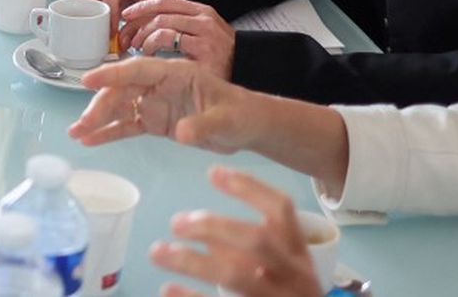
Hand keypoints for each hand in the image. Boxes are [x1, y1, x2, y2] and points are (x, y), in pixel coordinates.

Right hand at [69, 56, 256, 151]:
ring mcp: (155, 103)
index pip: (138, 69)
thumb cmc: (240, 114)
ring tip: (77, 133)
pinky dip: (109, 133)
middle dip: (100, 106)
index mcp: (175, 73)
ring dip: (98, 119)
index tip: (88, 80)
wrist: (247, 127)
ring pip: (120, 108)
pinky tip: (91, 140)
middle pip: (123, 91)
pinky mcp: (154, 122)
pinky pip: (127, 126)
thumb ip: (203, 125)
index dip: (112, 74)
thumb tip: (180, 132)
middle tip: (82, 124)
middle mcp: (159, 85)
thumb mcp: (226, 119)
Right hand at [79, 0, 181, 34]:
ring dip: (87, 11)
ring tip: (94, 28)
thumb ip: (138, 27)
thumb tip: (120, 43)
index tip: (110, 31)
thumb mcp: (154, 11)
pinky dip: (89, 10)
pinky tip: (95, 23)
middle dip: (90, 12)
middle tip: (95, 30)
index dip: (108, 14)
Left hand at [120, 0, 234, 78]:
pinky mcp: (204, 49)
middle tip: (128, 37)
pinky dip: (153, 45)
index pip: (166, 1)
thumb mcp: (201, 35)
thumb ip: (180, 27)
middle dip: (139, 24)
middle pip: (161, 13)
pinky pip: (169, 39)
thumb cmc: (221, 57)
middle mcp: (204, 18)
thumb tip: (146, 28)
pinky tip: (148, 54)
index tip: (127, 14)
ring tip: (138, 47)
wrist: (249, 70)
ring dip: (144, 36)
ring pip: (163, 24)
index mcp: (202, 11)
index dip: (143, 6)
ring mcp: (205, 33)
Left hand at [150, 167, 320, 296]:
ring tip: (158, 252)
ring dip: (191, 261)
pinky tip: (167, 289)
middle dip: (213, 226)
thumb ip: (245, 248)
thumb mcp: (279, 268)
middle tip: (176, 222)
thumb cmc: (285, 293)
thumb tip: (200, 230)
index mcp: (299, 252)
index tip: (213, 172)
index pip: (281, 210)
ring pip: (236, 275)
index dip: (248, 187)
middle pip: (256, 240)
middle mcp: (295, 274)